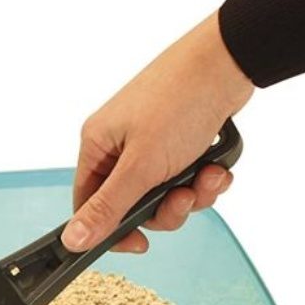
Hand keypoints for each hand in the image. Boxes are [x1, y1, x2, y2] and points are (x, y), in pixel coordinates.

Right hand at [62, 11, 254, 253]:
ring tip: (207, 176)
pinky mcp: (179, 139)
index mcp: (98, 146)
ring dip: (190, 194)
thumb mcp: (141, 166)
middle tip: (182, 198)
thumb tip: (72, 239)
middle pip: (131, 204)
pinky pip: (185, 177)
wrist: (231, 61)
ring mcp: (150, 141)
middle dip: (165, 209)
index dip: (112, 229)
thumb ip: (107, 208)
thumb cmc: (180, 99)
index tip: (139, 243)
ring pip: (163, 194)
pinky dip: (204, 178)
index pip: (89, 204)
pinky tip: (217, 166)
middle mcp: (119, 144)